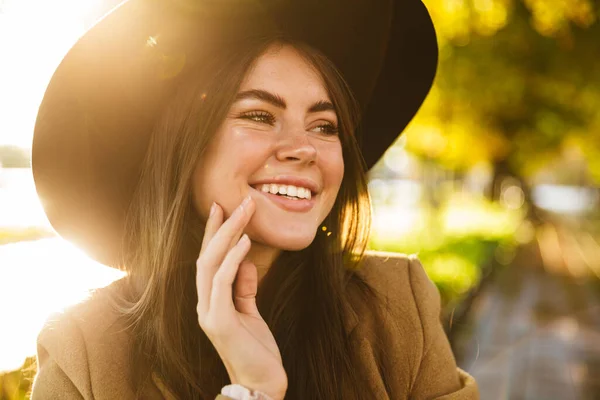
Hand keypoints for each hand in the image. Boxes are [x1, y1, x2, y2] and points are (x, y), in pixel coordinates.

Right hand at [196, 196, 286, 399]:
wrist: (262, 384)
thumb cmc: (256, 350)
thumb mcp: (251, 313)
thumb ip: (244, 289)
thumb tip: (247, 263)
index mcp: (210, 301)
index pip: (209, 260)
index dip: (213, 233)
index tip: (223, 208)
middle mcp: (203, 304)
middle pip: (207, 256)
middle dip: (221, 226)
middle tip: (237, 201)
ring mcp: (208, 313)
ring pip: (211, 264)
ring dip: (228, 235)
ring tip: (244, 212)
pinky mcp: (219, 321)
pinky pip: (222, 282)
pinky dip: (233, 259)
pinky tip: (245, 241)